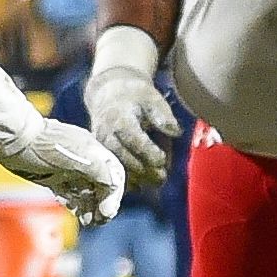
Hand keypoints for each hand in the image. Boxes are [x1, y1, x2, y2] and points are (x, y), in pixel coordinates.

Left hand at [0, 116, 126, 223]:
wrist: (11, 139)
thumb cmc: (42, 144)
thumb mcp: (76, 156)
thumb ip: (99, 169)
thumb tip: (114, 185)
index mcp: (92, 151)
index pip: (113, 176)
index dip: (113, 195)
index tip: (107, 211)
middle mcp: (82, 160)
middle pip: (101, 186)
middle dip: (103, 204)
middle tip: (100, 220)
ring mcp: (67, 169)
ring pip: (86, 192)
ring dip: (90, 207)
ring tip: (89, 221)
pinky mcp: (53, 176)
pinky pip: (70, 193)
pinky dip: (75, 204)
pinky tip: (75, 212)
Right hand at [84, 21, 182, 188]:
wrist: (109, 93)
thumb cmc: (136, 96)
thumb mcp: (152, 98)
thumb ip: (163, 116)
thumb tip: (175, 132)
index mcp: (119, 119)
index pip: (134, 140)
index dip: (149, 153)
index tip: (163, 160)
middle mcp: (106, 135)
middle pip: (124, 158)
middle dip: (145, 170)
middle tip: (162, 176)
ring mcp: (101, 146)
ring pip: (117, 168)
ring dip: (137, 178)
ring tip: (155, 182)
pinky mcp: (100, 154)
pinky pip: (112, 172)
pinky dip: (128, 180)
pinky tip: (142, 183)